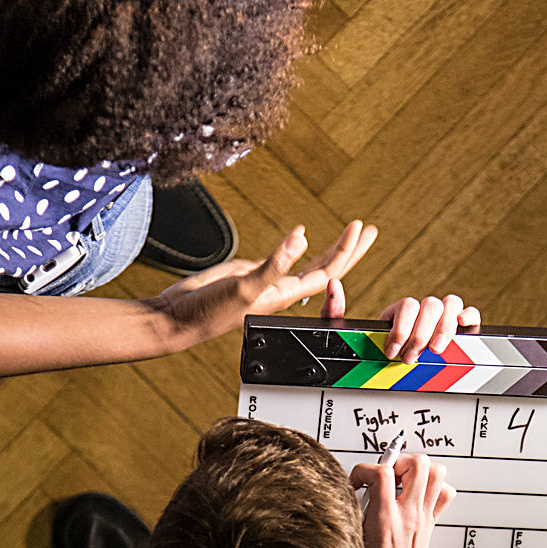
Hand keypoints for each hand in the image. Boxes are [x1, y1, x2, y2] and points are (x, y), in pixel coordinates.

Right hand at [149, 219, 376, 347]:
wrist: (178, 319)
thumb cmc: (208, 312)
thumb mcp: (245, 286)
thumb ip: (274, 265)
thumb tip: (302, 240)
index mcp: (286, 295)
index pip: (328, 272)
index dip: (346, 251)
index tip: (359, 228)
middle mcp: (282, 290)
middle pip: (326, 269)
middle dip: (350, 250)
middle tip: (368, 229)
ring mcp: (267, 283)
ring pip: (307, 264)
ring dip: (329, 248)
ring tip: (348, 232)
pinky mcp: (250, 275)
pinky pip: (282, 260)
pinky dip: (294, 247)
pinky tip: (299, 235)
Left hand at [320, 279, 479, 360]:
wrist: (385, 369)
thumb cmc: (370, 351)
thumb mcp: (347, 334)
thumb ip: (334, 312)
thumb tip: (334, 285)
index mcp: (399, 310)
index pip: (407, 305)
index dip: (402, 328)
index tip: (392, 352)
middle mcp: (421, 310)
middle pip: (431, 305)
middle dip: (421, 334)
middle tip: (411, 359)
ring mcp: (440, 318)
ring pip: (451, 305)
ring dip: (445, 328)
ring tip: (436, 350)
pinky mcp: (457, 328)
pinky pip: (470, 313)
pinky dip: (469, 316)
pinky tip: (462, 328)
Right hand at [349, 446, 454, 547]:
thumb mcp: (351, 539)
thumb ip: (352, 511)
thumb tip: (350, 490)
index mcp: (385, 520)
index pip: (381, 473)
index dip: (364, 469)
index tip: (356, 480)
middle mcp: (409, 516)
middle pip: (419, 464)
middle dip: (398, 460)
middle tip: (384, 472)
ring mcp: (423, 518)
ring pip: (437, 473)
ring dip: (418, 468)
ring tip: (401, 478)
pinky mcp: (430, 523)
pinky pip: (444, 493)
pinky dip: (433, 486)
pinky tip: (415, 493)